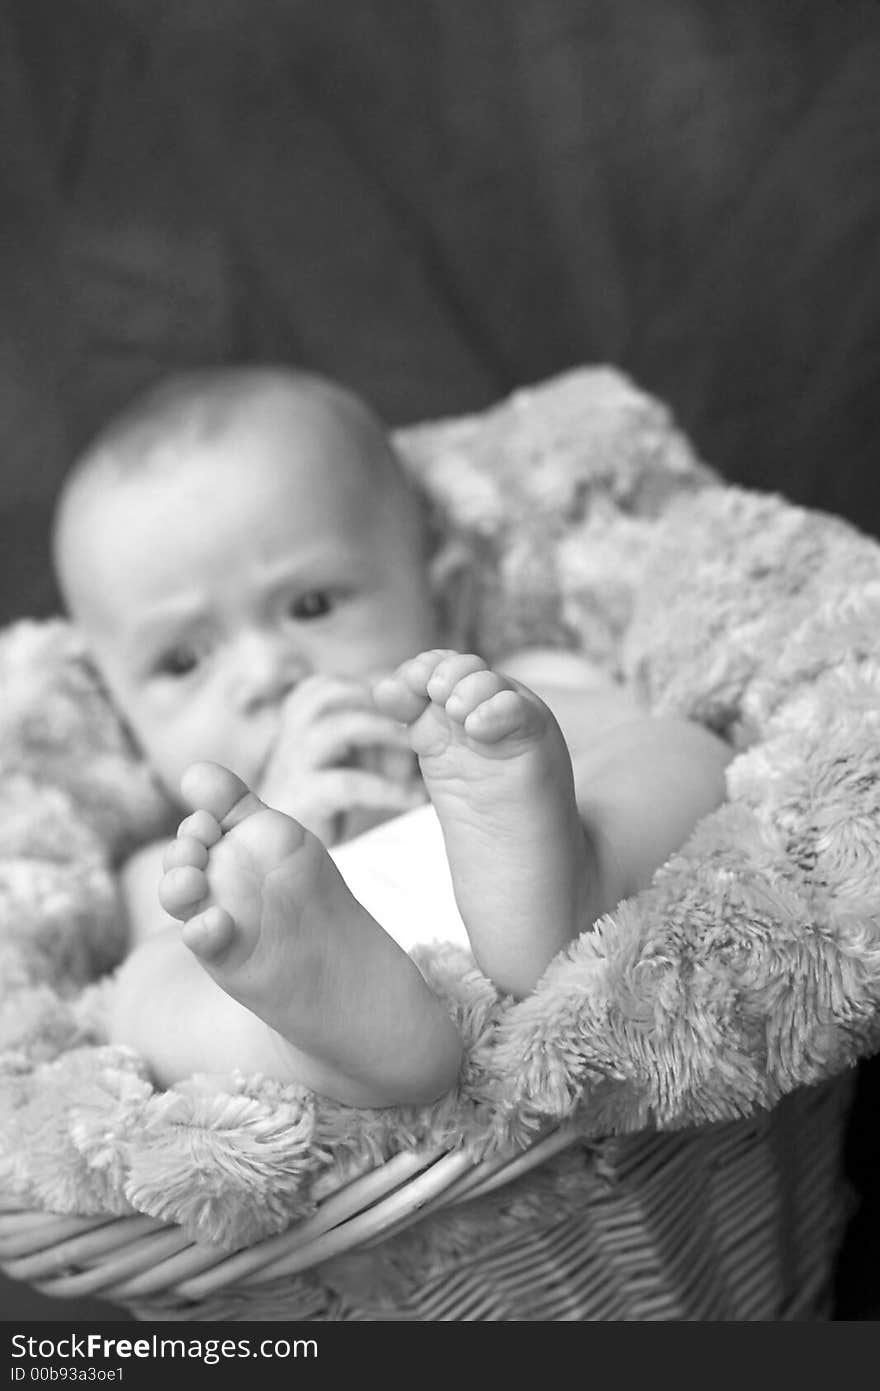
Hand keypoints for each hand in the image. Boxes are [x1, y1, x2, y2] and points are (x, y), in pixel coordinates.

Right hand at [258, 674, 422, 843]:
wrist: (286, 844)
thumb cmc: (334, 792)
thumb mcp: (365, 753)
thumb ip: (390, 730)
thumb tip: (431, 715)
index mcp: (307, 709)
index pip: (346, 679)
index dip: (391, 682)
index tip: (429, 698)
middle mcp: (296, 728)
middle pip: (333, 689)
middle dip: (385, 698)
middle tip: (424, 714)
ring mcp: (295, 761)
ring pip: (338, 727)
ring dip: (384, 732)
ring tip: (419, 747)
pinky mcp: (302, 797)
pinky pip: (347, 784)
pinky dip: (387, 789)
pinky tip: (415, 798)